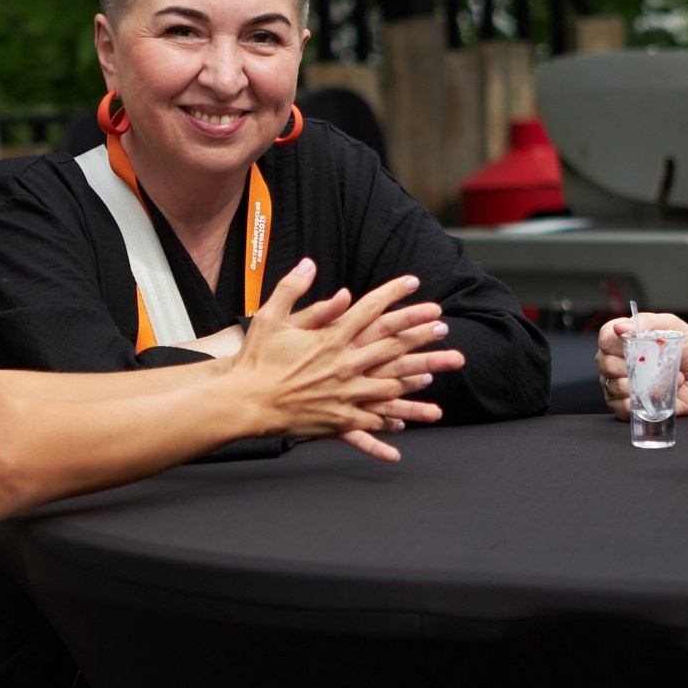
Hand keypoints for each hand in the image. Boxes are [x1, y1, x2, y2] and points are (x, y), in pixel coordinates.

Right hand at [233, 262, 448, 459]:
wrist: (244, 402)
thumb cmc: (255, 360)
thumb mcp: (270, 317)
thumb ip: (292, 289)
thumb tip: (309, 264)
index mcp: (331, 337)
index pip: (370, 309)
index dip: (394, 293)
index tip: (414, 282)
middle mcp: (344, 364)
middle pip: (392, 346)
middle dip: (420, 334)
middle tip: (443, 326)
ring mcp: (344, 393)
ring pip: (389, 385)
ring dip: (414, 378)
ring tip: (435, 372)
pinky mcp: (337, 419)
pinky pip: (370, 421)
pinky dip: (389, 420)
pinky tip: (404, 423)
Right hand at [594, 311, 687, 420]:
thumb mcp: (673, 327)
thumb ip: (648, 322)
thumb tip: (621, 327)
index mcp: (625, 339)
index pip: (605, 337)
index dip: (616, 342)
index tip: (635, 345)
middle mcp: (618, 361)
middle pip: (606, 363)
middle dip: (632, 367)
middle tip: (654, 366)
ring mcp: (620, 384)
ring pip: (613, 386)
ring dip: (641, 386)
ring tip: (663, 382)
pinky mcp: (626, 406)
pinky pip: (619, 406)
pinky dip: (637, 403)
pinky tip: (655, 397)